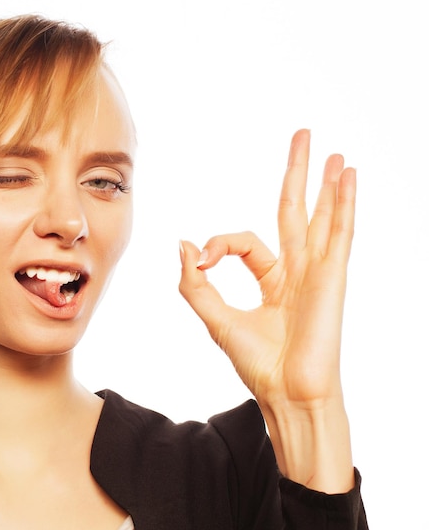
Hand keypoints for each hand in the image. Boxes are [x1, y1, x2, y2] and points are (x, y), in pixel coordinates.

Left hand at [179, 130, 354, 489]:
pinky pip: (340, 232)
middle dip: (296, 174)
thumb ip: (195, 283)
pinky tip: (346, 175)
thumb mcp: (216, 319)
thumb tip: (183, 244)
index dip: (217, 245)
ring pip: (321, 217)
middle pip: (294, 212)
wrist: (287, 393)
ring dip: (325, 183)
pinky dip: (344, 202)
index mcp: (271, 281)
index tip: (200, 263)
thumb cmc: (258, 364)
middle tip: (301, 136)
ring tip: (330, 152)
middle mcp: (297, 272)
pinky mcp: (333, 278)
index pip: (243, 242)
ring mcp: (317, 273)